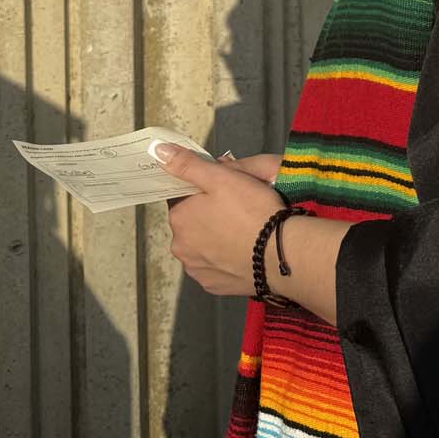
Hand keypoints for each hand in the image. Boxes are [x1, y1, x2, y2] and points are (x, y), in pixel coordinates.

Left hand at [155, 144, 284, 296]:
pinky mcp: (213, 286)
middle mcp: (180, 246)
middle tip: (236, 209)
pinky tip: (241, 251)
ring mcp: (196, 269)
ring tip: (241, 231)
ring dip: (213, 239)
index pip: (180, 198)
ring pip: (201, 246)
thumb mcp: (221, 178)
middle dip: (206, 216)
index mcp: (179, 217)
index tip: (221, 190)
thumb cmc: (251, 210)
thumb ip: (187, 164)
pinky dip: (223, 259)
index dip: (200, 191)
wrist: (281, 254)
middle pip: (190, 223)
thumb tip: (157, 151)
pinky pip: (214, 267)